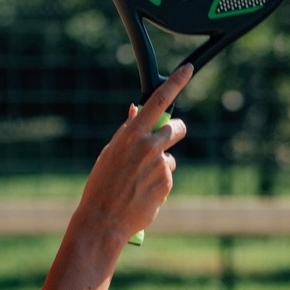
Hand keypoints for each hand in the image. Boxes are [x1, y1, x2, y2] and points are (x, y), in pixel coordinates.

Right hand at [77, 66, 191, 243]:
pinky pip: (167, 176)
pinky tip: (142, 193)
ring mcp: (160, 164)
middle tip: (169, 136)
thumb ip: (128, 131)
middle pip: (176, 128)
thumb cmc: (102, 184)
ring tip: (139, 180)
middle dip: (176, 130)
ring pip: (170, 157)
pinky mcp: (167, 182)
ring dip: (161, 164)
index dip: (175, 83)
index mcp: (131, 134)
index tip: (188, 70)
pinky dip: (159, 183)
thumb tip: (137, 110)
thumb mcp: (111, 152)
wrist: (103, 219)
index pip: (158, 101)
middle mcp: (148, 145)